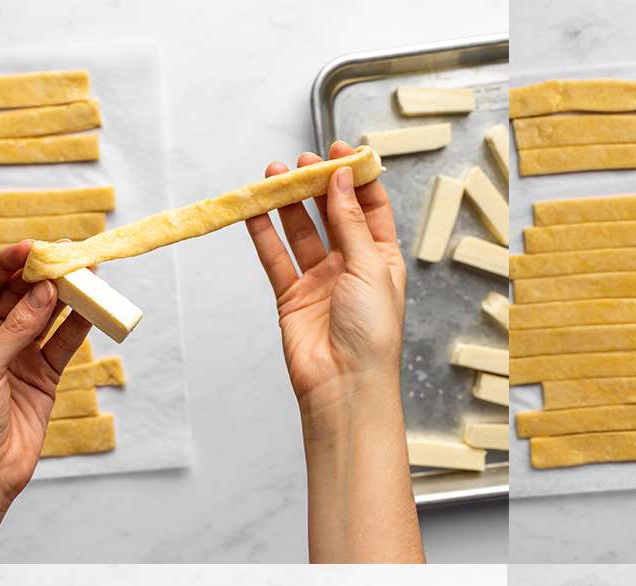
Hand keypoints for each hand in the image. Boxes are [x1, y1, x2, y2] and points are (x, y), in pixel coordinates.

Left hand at [0, 242, 91, 562]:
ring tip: (90, 277)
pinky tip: (93, 311)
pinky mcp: (44, 376)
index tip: (35, 247)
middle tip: (71, 257)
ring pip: (47, 316)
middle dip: (45, 274)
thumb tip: (45, 291)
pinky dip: (79, 327)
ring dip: (67, 297)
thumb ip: (17, 329)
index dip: (10, 261)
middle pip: (22, 294)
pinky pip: (64, 344)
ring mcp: (20, 356)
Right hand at [247, 140, 405, 422]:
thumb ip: (350, 222)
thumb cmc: (371, 334)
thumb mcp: (370, 268)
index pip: (369, 208)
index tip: (340, 150)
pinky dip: (263, 233)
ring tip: (274, 173)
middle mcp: (351, 267)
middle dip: (317, 185)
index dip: (355, 178)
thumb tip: (341, 180)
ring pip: (300, 232)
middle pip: (331, 215)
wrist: (344, 384)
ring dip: (287, 203)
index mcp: (381, 260)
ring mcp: (320, 281)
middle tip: (302, 160)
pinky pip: (275, 258)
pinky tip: (254, 209)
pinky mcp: (292, 297)